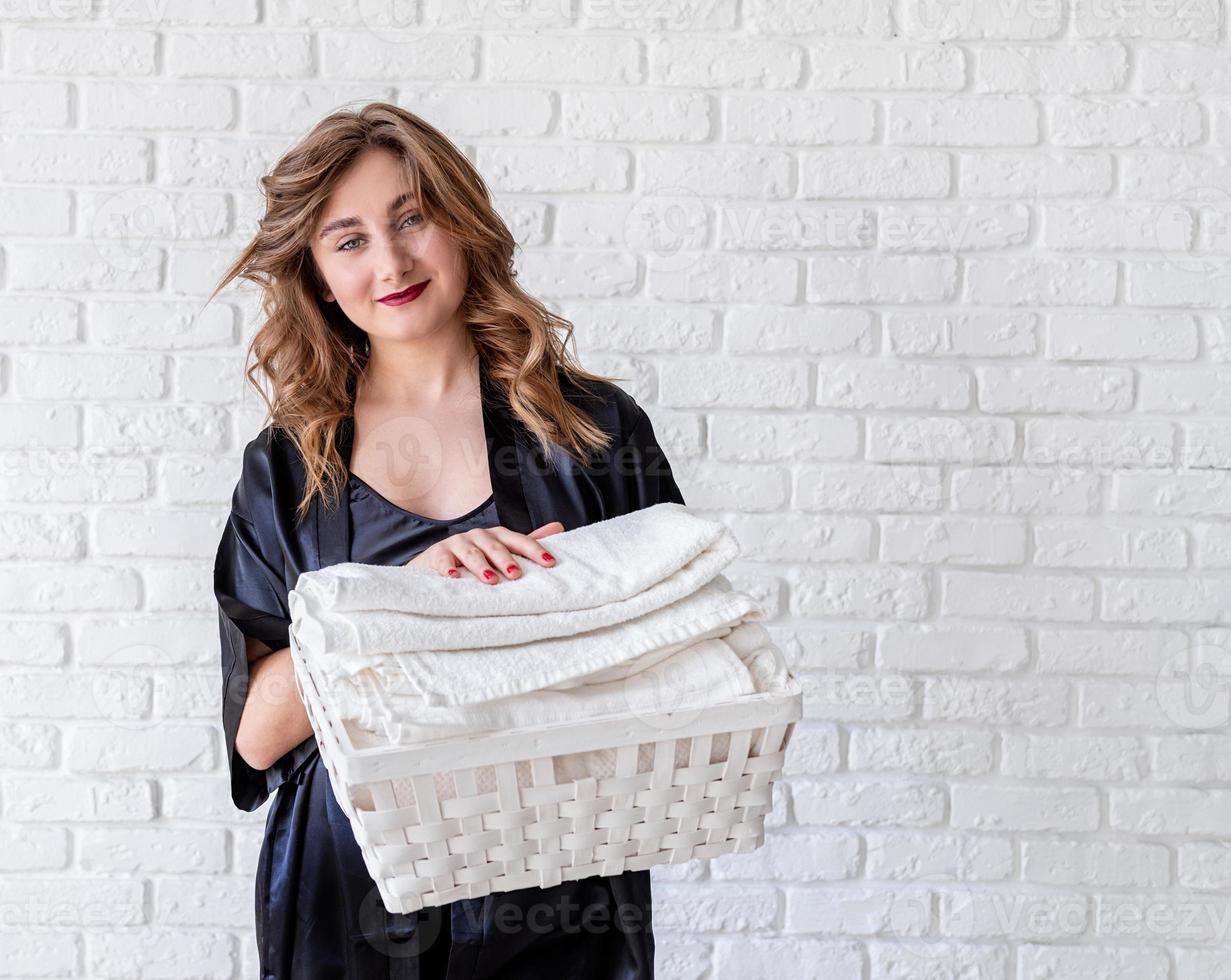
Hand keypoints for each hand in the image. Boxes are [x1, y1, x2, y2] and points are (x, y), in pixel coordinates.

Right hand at [405, 521, 563, 583]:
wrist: (436, 562)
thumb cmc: (475, 558)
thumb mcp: (501, 550)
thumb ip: (527, 543)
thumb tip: (559, 526)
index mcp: (497, 536)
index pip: (519, 541)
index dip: (534, 550)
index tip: (550, 563)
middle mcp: (479, 536)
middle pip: (495, 546)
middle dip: (506, 560)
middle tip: (517, 575)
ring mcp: (457, 543)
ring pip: (471, 553)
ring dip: (480, 565)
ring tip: (490, 580)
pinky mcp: (437, 554)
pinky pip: (443, 560)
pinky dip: (447, 568)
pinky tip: (453, 577)